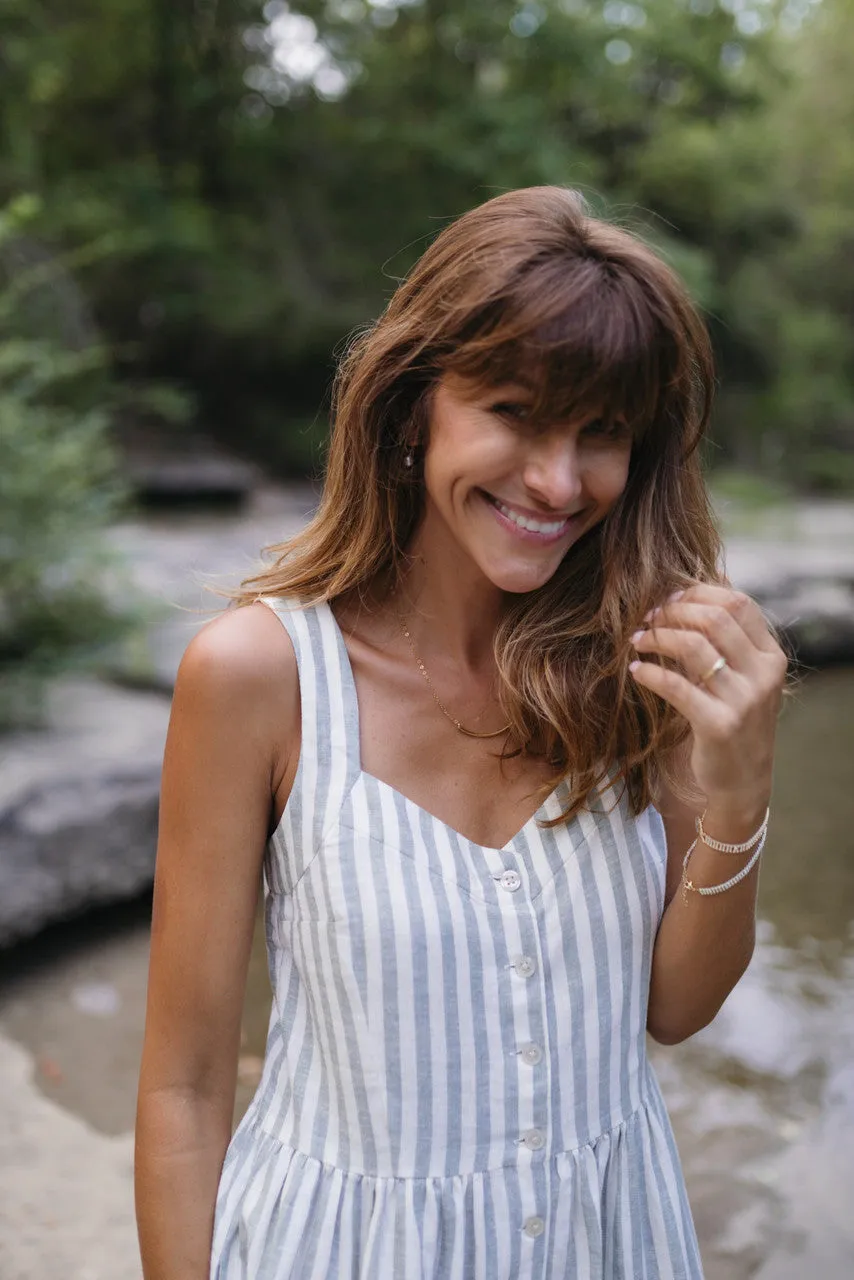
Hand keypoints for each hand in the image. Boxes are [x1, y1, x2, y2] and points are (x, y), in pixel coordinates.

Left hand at [628, 584, 787, 811]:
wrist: (743, 780)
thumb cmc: (734, 718)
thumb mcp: (742, 677)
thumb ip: (724, 640)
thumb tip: (689, 590)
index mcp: (771, 656)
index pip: (739, 603)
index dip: (699, 593)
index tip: (669, 599)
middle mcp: (763, 675)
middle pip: (715, 618)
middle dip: (674, 612)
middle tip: (648, 618)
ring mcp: (744, 701)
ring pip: (693, 645)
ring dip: (657, 637)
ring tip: (637, 640)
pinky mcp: (719, 725)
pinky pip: (676, 686)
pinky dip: (650, 673)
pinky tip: (636, 670)